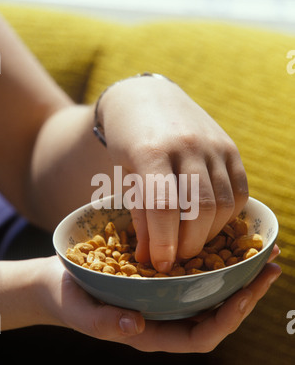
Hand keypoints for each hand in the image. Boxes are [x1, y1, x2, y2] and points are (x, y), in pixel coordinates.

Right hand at [38, 246, 280, 352]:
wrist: (59, 280)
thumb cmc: (69, 300)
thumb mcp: (81, 313)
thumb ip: (105, 323)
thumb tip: (135, 326)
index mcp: (155, 332)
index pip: (200, 337)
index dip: (226, 321)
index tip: (244, 296)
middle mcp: (168, 314)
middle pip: (216, 312)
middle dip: (246, 294)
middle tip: (270, 268)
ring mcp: (167, 294)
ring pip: (211, 289)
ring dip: (238, 272)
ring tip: (261, 251)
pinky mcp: (164, 275)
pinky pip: (197, 269)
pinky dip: (216, 255)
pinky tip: (227, 234)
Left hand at [99, 76, 248, 272]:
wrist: (148, 99)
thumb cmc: (129, 143)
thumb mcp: (125, 176)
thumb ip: (140, 217)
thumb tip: (149, 258)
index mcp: (150, 151)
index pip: (164, 206)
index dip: (164, 243)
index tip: (162, 265)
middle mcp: (186, 145)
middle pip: (200, 208)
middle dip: (190, 243)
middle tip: (178, 257)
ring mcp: (212, 144)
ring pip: (223, 203)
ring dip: (210, 232)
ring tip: (192, 240)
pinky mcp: (230, 147)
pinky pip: (239, 191)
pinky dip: (228, 214)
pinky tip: (209, 221)